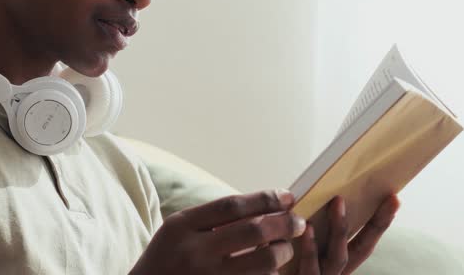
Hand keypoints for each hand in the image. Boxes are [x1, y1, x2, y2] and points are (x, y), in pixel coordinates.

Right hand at [130, 190, 306, 274]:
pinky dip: (270, 274)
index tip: (286, 196)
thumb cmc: (166, 260)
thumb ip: (210, 218)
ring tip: (285, 247)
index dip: (265, 198)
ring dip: (282, 252)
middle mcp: (195, 253)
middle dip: (284, 223)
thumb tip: (260, 206)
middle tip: (297, 221)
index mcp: (182, 227)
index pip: (232, 206)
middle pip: (253, 231)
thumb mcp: (176, 230)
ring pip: (264, 262)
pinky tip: (272, 270)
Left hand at [295, 194, 400, 274]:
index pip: (363, 243)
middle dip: (376, 225)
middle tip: (387, 199)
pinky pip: (308, 269)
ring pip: (337, 257)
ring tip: (338, 203)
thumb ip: (307, 231)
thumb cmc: (278, 268)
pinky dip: (309, 248)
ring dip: (339, 229)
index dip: (379, 222)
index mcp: (334, 265)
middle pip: (361, 250)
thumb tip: (312, 197)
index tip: (394, 198)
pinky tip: (307, 229)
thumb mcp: (297, 249)